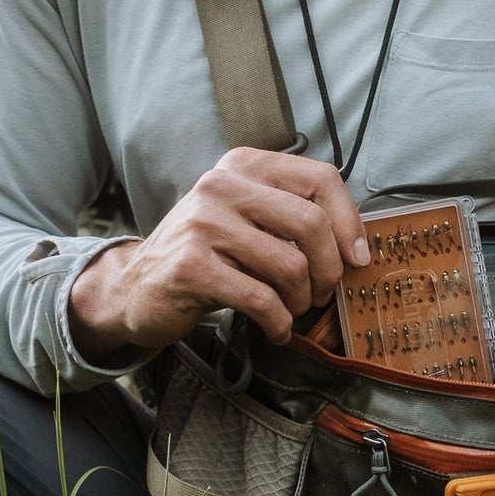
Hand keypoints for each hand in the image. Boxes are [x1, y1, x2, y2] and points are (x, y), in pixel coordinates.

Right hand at [68, 148, 369, 358]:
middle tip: (320, 294)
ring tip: (290, 311)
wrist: (136, 288)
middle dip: (328, 270)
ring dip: (300, 301)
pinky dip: (279, 323)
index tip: (357, 259)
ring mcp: (203, 224)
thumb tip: (358, 248)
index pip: (320, 179)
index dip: (350, 222)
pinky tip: (274, 329)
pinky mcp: (193, 267)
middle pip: (311, 223)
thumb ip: (292, 217)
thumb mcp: (246, 219)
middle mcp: (222, 186)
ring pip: (290, 265)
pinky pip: (262, 299)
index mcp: (243, 166)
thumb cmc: (206, 255)